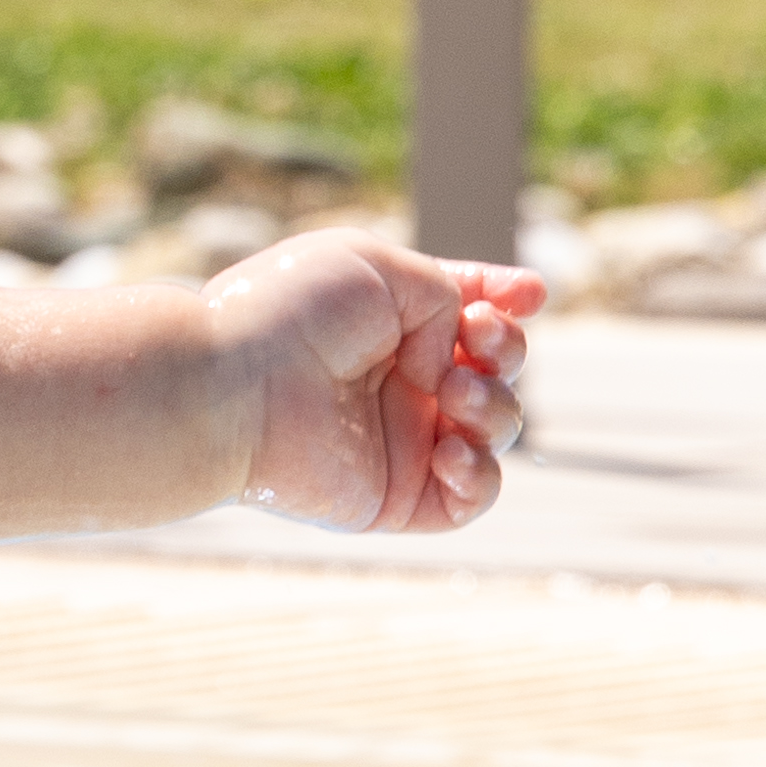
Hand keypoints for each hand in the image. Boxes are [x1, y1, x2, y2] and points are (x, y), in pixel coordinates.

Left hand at [207, 231, 538, 537]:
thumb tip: (469, 331)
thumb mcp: (378, 267)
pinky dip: (481, 476)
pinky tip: (451, 449)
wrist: (234, 384)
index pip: (468, 315)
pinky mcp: (394, 499)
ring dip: (496, 407)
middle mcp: (397, 383)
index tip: (531, 292)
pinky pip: (469, 499)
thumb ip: (446, 288)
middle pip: (495, 371)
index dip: (506, 304)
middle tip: (478, 339)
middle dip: (507, 350)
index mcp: (388, 325)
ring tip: (454, 395)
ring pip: (494, 430)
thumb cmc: (293, 313)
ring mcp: (400, 443)